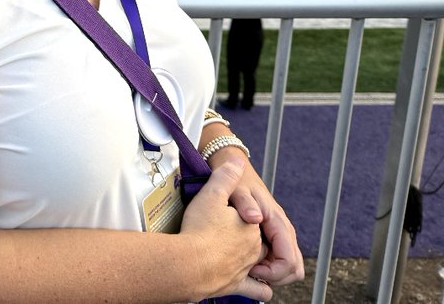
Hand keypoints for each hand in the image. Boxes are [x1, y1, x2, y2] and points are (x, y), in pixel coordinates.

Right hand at [181, 160, 271, 300]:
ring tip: (238, 256)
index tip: (226, 214)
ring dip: (258, 262)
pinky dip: (260, 288)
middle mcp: (254, 250)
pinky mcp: (237, 286)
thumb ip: (225, 176)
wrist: (187, 264)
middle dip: (249, 239)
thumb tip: (236, 160)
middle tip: (227, 232)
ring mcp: (247, 269)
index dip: (242, 217)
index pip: (255, 220)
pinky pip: (259, 290)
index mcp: (251, 228)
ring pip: (261, 264)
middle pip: (260, 243)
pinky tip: (252, 283)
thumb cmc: (198, 230)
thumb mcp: (211, 194)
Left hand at [219, 152, 305, 286]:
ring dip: (271, 272)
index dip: (273, 272)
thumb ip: (245, 204)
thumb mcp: (236, 190)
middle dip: (276, 277)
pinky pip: (277, 258)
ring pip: (289, 265)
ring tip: (248, 268)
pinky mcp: (272, 234)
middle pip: (294, 268)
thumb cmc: (234, 181)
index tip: (252, 271)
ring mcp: (279, 233)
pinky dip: (267, 265)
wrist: (233, 167)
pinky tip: (247, 261)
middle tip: (250, 273)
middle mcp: (283, 229)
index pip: (289, 260)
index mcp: (277, 221)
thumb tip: (255, 218)